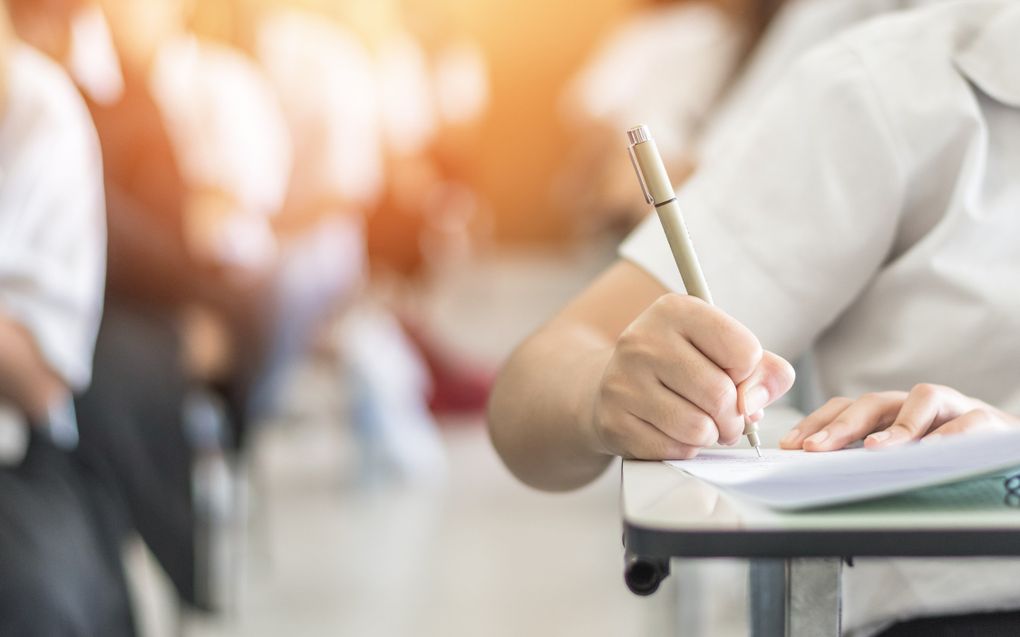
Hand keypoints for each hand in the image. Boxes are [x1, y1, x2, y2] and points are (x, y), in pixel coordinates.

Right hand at [589, 294, 795, 459]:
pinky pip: (673, 450)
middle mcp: (643, 340)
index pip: (744, 351)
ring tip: (702, 425)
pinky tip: (673, 432)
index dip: (748, 374)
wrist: (616, 383)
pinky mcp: (614, 420)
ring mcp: (623, 381)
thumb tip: (754, 405)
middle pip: (721, 395)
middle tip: (727, 418)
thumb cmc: (680, 365)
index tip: (732, 375)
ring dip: (711, 435)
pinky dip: (684, 449)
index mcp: (675, 310)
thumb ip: (763, 370)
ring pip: (698, 428)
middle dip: (734, 417)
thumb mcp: (722, 350)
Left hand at [781, 384, 1019, 451]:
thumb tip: (817, 473)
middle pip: (872, 402)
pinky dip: (948, 436)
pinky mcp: (986, 419)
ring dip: (895, 426)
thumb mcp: (903, 454)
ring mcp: (950, 406)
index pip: (845, 407)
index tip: (790, 445)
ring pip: (920, 399)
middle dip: (839, 425)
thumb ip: (867, 459)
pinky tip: (931, 452)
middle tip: (814, 448)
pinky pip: (967, 422)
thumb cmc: (947, 453)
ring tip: (873, 450)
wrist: (1005, 450)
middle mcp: (914, 403)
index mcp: (890, 411)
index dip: (816, 422)